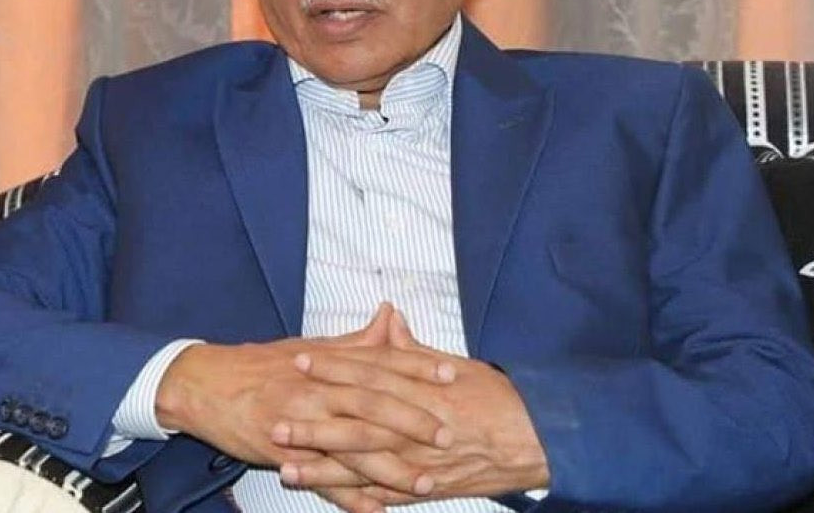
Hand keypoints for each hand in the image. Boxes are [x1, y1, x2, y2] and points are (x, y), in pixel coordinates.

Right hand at [154, 304, 452, 479]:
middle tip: (447, 435)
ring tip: (424, 482)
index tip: (451, 376)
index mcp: (327, 361)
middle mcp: (316, 388)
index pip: (379, 363)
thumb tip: (390, 317)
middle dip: (412, 421)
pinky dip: (348, 496)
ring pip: (352, 445)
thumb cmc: (263, 365)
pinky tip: (375, 510)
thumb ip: (356, 341)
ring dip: (390, 467)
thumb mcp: (312, 347)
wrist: (206, 383)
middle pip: (371, 404)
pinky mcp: (281, 452)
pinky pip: (320, 478)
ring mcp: (298, 421)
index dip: (416, 369)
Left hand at [274, 311, 548, 509]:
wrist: (538, 439)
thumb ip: (414, 349)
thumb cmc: (497, 398)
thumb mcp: (457, 364)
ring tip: (287, 470)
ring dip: (325, 470)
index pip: (370, 373)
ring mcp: (422, 462)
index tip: (300, 360)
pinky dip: (361, 501)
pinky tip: (330, 502)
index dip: (333, 367)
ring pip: (366, 467)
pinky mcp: (429, 489)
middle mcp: (418, 426)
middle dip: (314, 424)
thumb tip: (387, 319)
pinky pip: (390, 496)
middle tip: (276, 422)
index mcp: (423, 388)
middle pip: (359, 423)